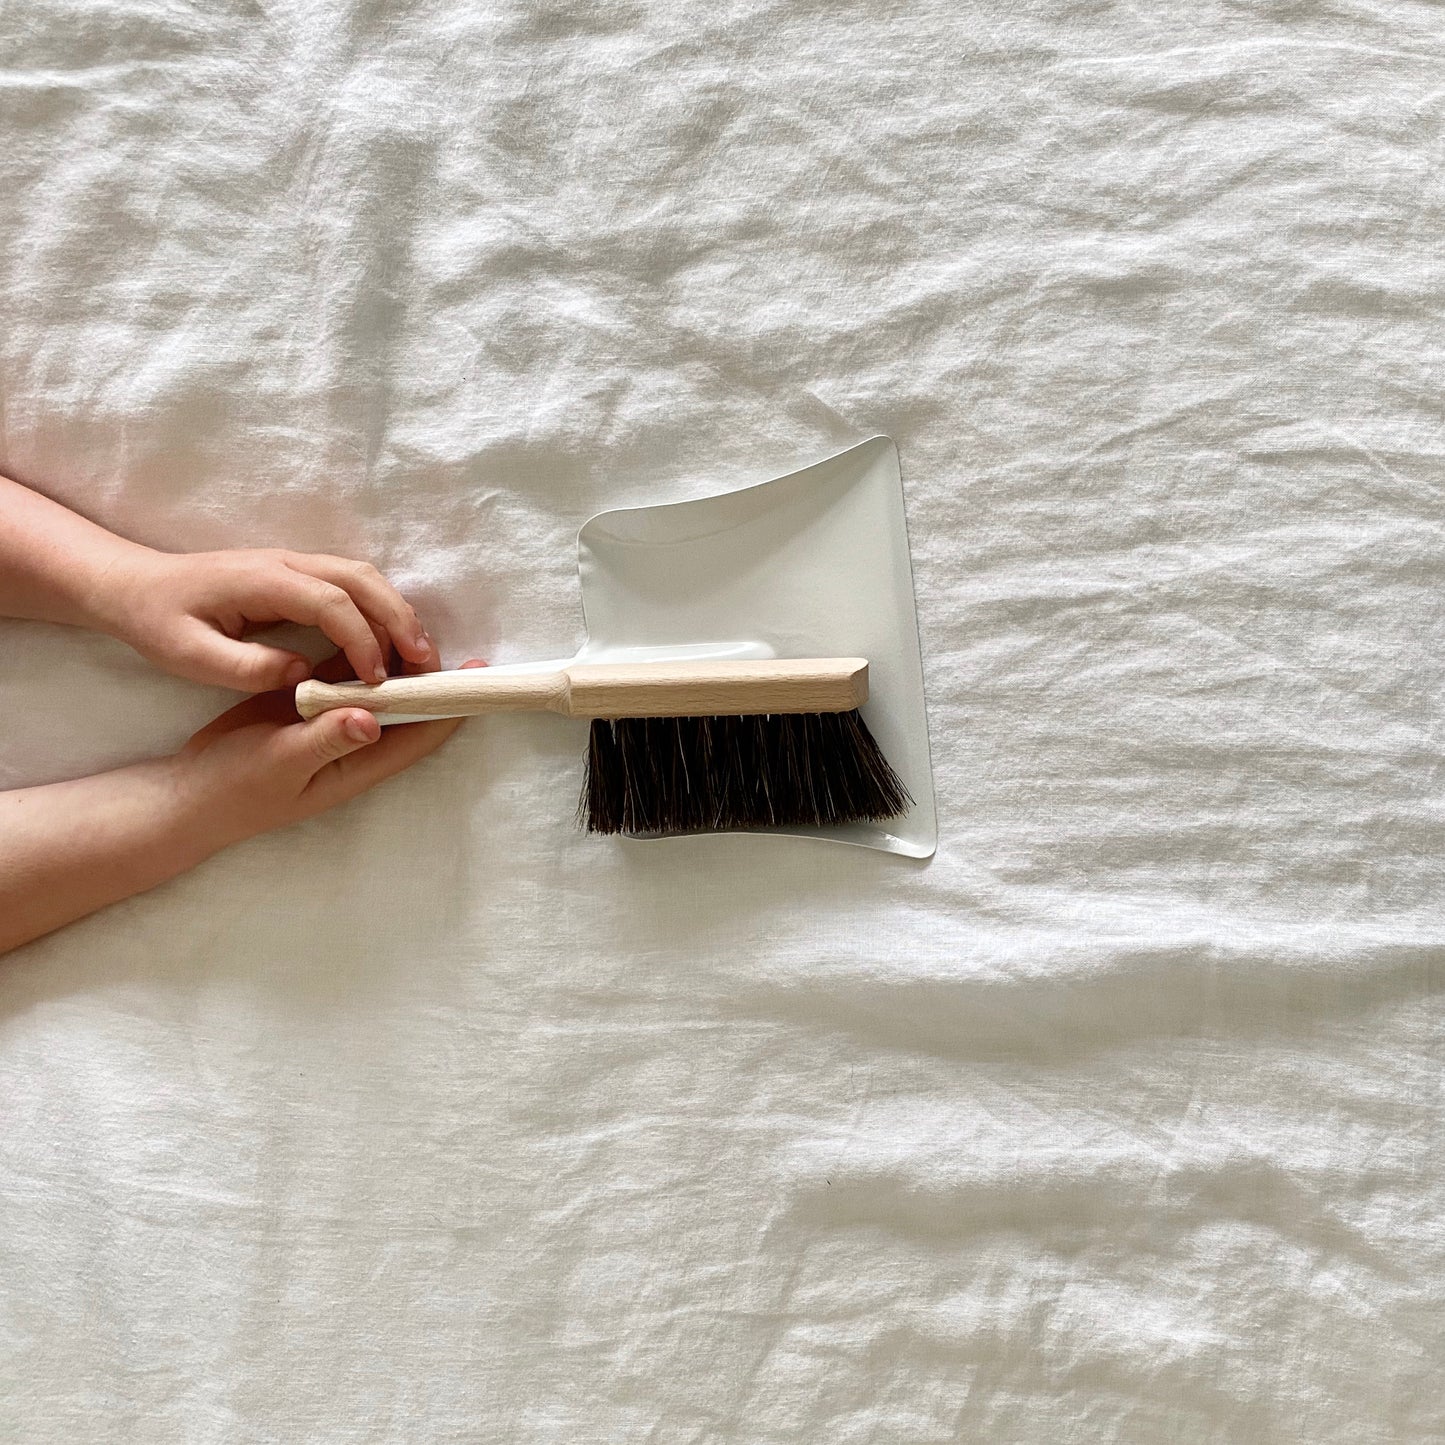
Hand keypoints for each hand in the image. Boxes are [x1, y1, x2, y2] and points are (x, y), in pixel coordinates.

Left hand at [101, 547, 436, 691]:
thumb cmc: (159, 621)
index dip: (362, 641)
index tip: (377, 682)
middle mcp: (286, 563)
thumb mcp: (189, 656)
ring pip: (363, 576)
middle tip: (425, 662)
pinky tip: (388, 641)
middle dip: (400, 619)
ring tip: (418, 654)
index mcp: (264, 581)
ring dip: (396, 611)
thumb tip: (304, 675)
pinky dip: (380, 607)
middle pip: (362, 579)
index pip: (332, 603)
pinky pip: (352, 582)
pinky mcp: (296, 574)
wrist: (133, 585)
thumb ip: (247, 667)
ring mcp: (293, 563)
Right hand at [169, 651, 485, 851]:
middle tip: (449, 637)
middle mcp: (357, 744)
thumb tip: (373, 720)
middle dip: (432, 679)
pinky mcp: (311, 707)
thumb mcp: (279, 762)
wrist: (190, 792)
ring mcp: (335, 725)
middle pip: (410, 710)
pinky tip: (371, 625)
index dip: (451, 708)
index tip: (475, 675)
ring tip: (416, 625)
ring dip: (399, 663)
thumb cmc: (235, 787)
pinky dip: (361, 655)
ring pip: (381, 690)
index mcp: (359, 765)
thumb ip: (325, 740)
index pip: (420, 736)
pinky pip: (347, 677)